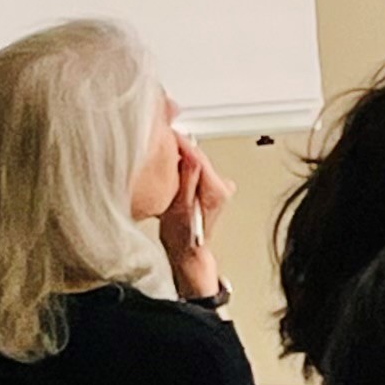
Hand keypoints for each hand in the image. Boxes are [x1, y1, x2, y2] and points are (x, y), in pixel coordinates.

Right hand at [161, 133, 230, 302]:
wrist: (186, 251)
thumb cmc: (182, 236)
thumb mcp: (178, 206)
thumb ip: (186, 178)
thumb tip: (188, 153)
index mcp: (217, 190)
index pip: (199, 158)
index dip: (182, 144)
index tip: (168, 133)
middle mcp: (223, 188)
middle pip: (199, 159)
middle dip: (181, 150)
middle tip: (162, 141)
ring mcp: (219, 188)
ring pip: (197, 164)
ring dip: (181, 159)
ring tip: (164, 156)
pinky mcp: (212, 190)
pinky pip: (195, 172)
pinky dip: (183, 168)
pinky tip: (172, 171)